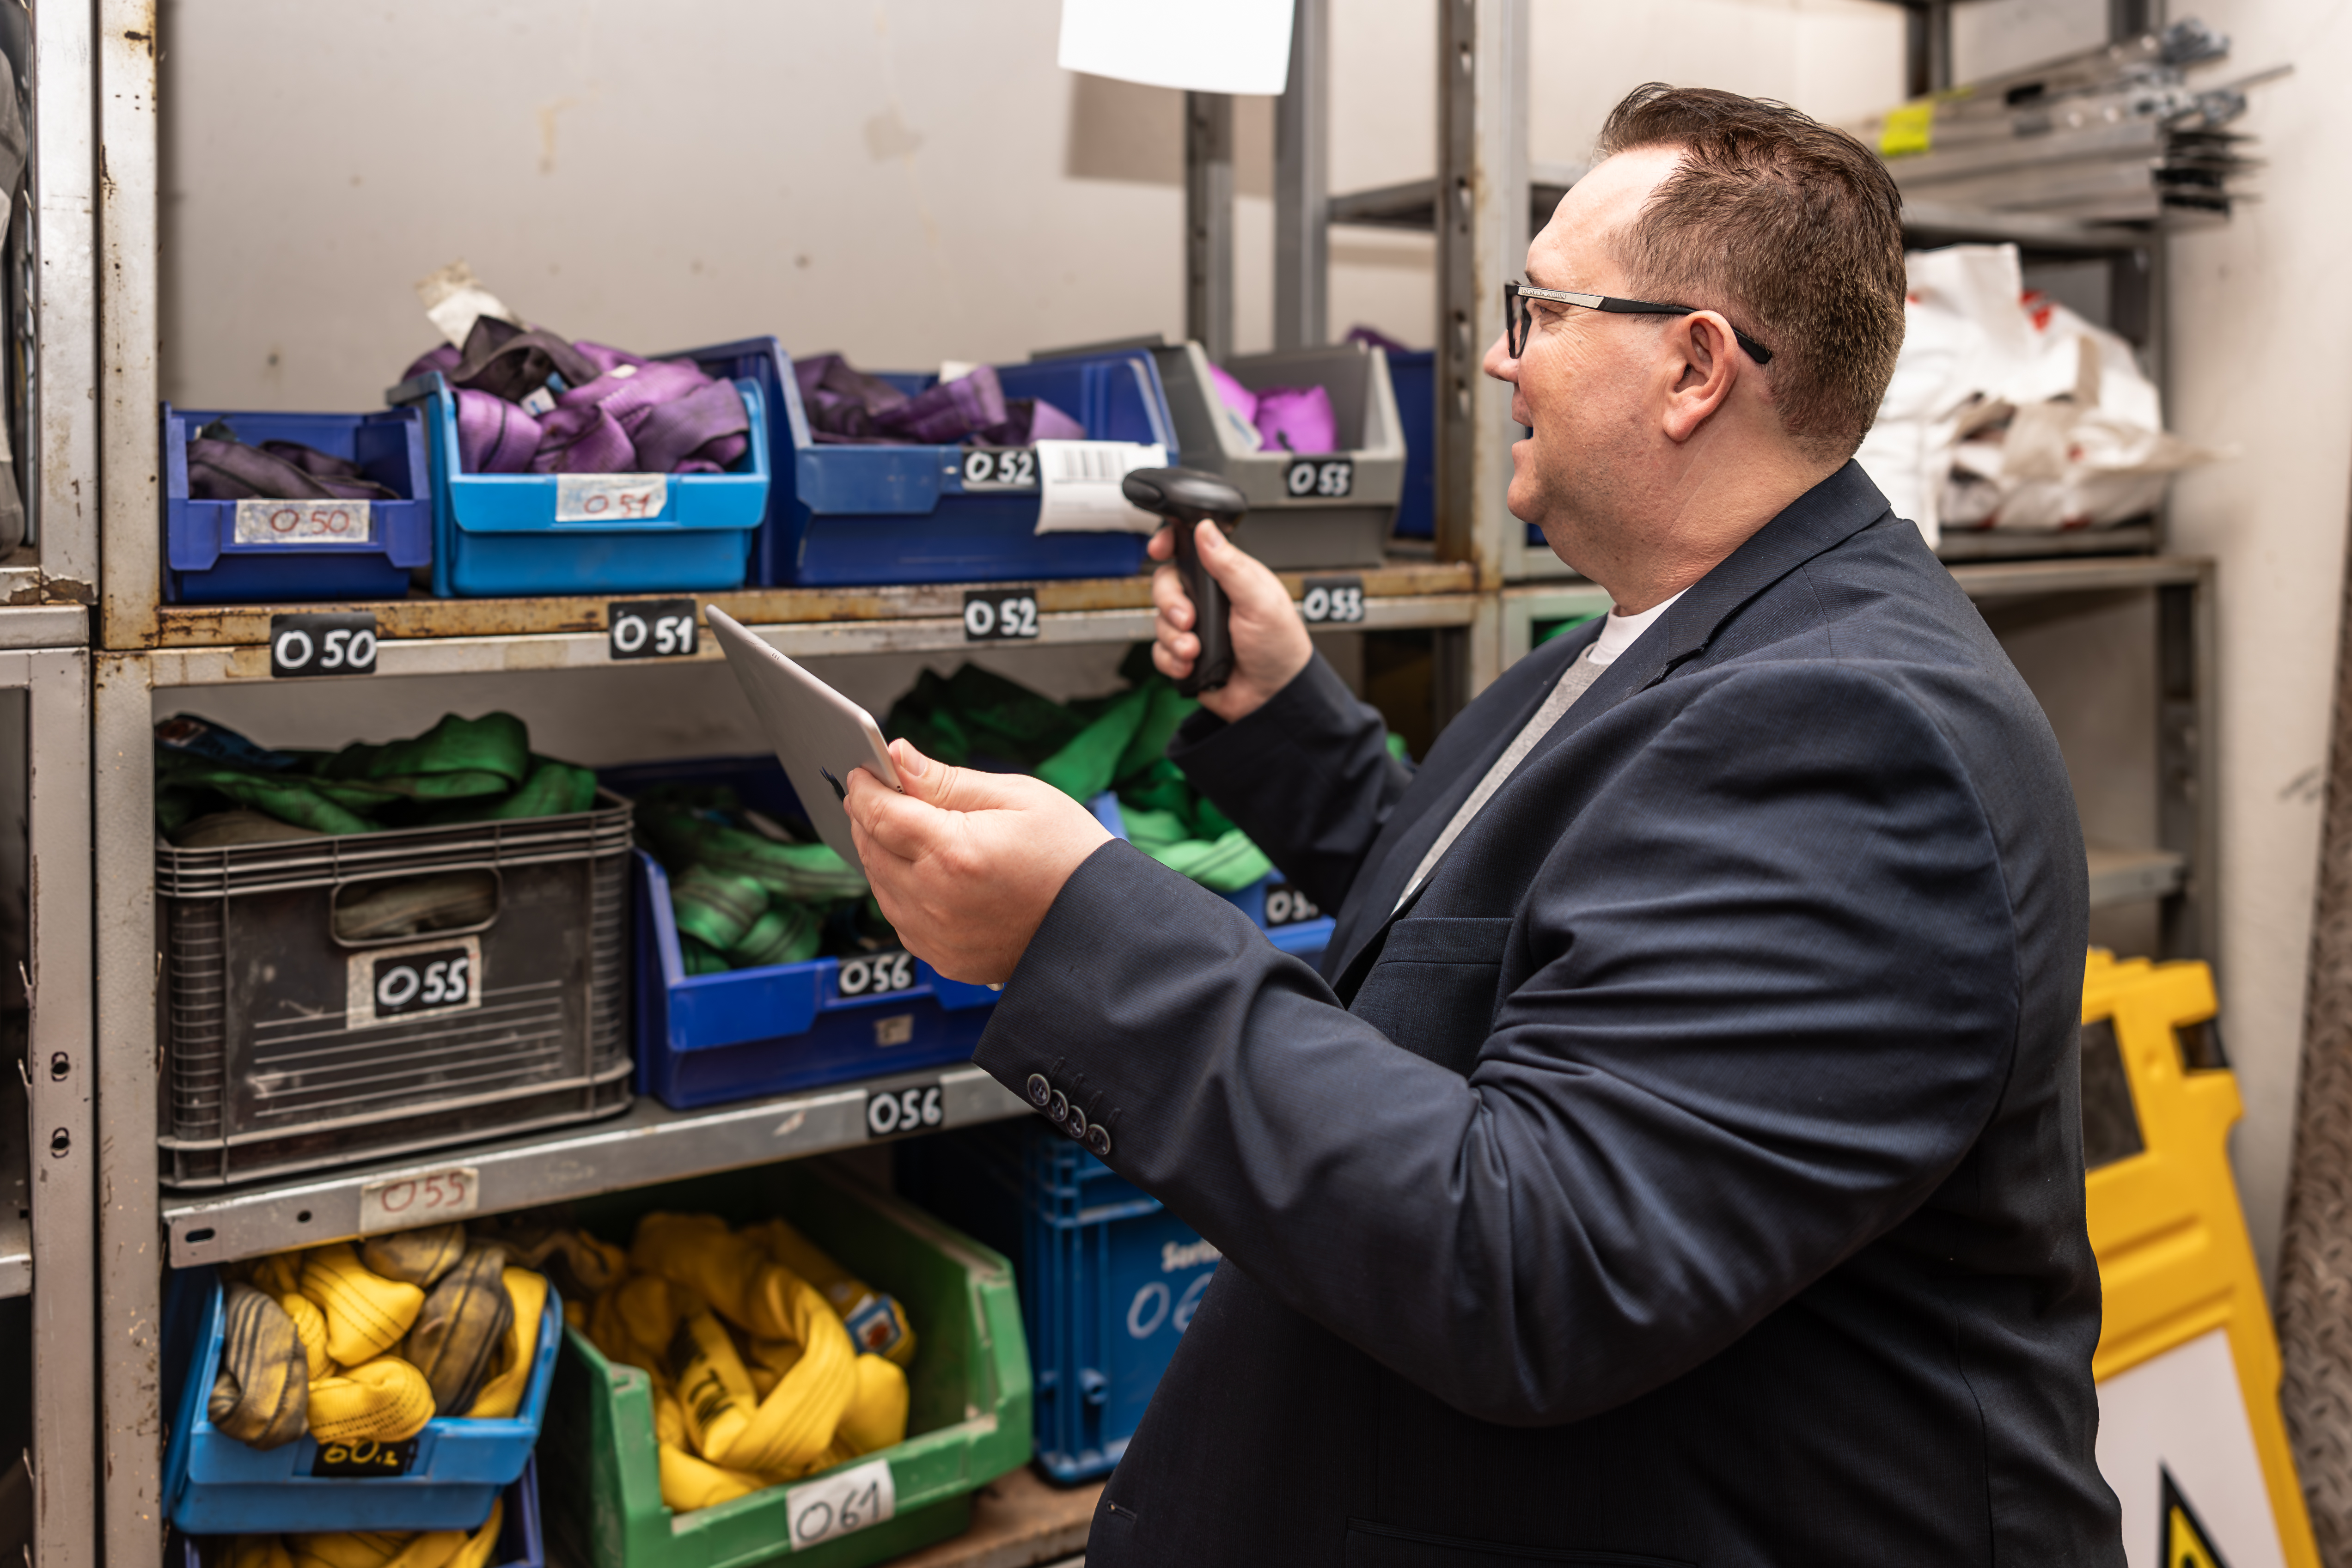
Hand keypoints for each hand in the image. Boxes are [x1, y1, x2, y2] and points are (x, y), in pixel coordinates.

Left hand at [844, 739, 1114, 984]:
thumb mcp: (1017, 797)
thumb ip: (947, 781)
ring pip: (878, 885)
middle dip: (868, 816)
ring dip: (879, 853)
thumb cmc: (1069, 854)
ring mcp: (936, 935)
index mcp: (953, 852)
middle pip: (871, 849)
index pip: (879, 813)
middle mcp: (936, 899)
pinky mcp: (943, 957)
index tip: (865, 771)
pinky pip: (899, 918)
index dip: (864, 787)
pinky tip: (920, 870)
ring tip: (900, 828)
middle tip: (878, 793)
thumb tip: (898, 756)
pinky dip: (898, 890)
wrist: (1100, 922)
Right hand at [1149, 519, 1313, 722]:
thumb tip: (1207, 530)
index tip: (1159, 549)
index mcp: (1227, 577)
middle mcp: (1208, 599)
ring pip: (1160, 620)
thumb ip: (1231, 566)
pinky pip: (1159, 651)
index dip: (1169, 544)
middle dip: (1171, 604)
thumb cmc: (1279, 647)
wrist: (1272, 697)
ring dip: (1174, 639)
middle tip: (1189, 620)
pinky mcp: (1185, 654)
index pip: (1190, 549)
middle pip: (1166, 584)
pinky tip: (1192, 664)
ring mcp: (1195, 627)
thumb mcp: (1260, 601)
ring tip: (1196, 650)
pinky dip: (1172, 660)